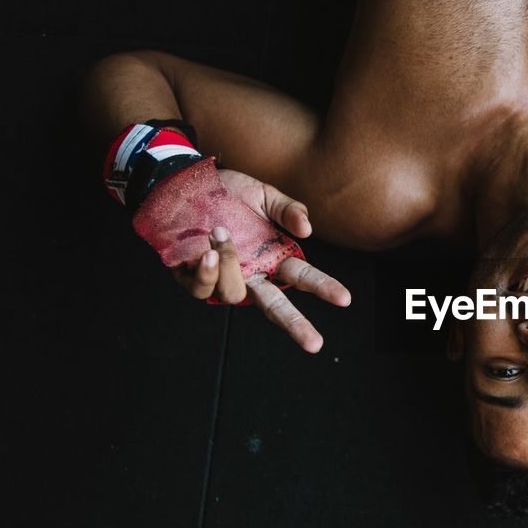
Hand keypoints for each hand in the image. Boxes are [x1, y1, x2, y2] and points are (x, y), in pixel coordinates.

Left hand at [140, 161, 350, 352]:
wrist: (183, 183)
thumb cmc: (227, 192)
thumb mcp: (263, 195)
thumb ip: (288, 209)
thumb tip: (308, 230)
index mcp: (273, 259)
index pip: (303, 279)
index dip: (324, 288)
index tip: (344, 299)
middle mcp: (251, 275)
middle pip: (276, 307)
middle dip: (296, 325)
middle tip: (315, 343)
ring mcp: (223, 280)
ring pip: (234, 293)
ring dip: (230, 264)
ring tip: (219, 231)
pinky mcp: (192, 279)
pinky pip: (203, 290)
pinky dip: (207, 274)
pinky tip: (207, 252)